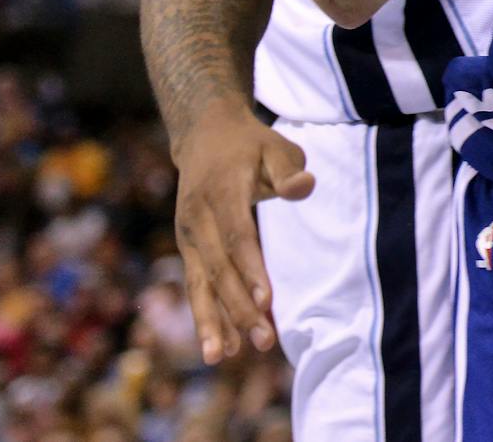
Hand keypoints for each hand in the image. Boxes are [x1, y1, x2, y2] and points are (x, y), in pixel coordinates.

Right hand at [170, 104, 314, 363]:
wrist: (203, 135)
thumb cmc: (251, 145)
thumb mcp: (277, 145)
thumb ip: (289, 168)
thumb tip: (304, 187)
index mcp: (221, 191)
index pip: (237, 236)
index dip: (251, 269)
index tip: (268, 301)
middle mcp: (197, 217)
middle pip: (219, 268)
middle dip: (240, 308)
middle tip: (265, 342)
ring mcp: (189, 234)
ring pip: (200, 284)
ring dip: (215, 322)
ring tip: (226, 357)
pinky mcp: (188, 248)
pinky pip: (197, 286)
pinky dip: (207, 317)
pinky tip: (220, 348)